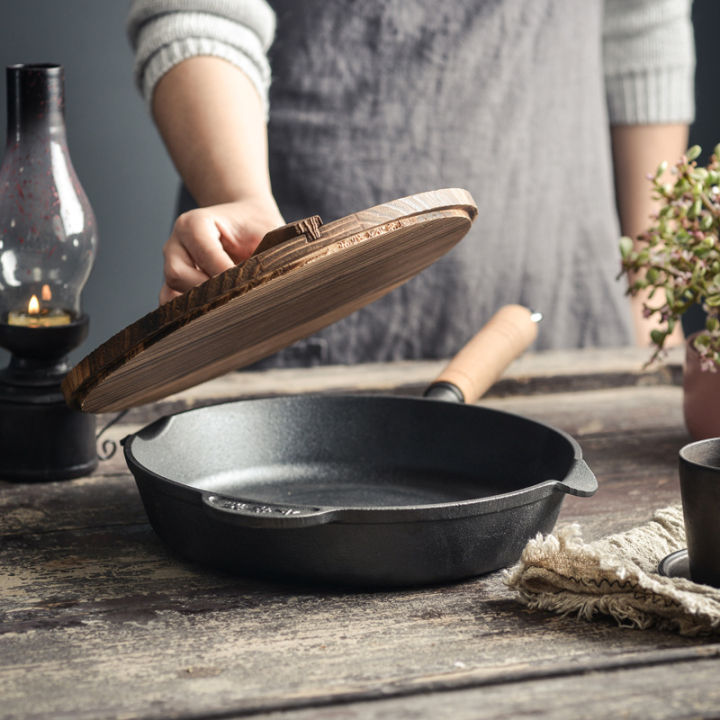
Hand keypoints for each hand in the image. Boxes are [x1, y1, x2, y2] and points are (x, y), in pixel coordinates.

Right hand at [160, 196, 283, 304]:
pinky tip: (215, 319)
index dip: (226, 274)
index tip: (248, 287)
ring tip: (229, 312)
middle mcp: (176, 244)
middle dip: (209, 292)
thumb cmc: (256, 228)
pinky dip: (188, 314)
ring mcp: (172, 265)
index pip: (204, 253)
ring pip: (171, 293)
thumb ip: (268, 251)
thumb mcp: (267, 232)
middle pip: (179, 275)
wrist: (246, 223)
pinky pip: (170, 304)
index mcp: (194, 224)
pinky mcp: (172, 285)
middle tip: (239, 303)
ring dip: (198, 306)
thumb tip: (275, 282)